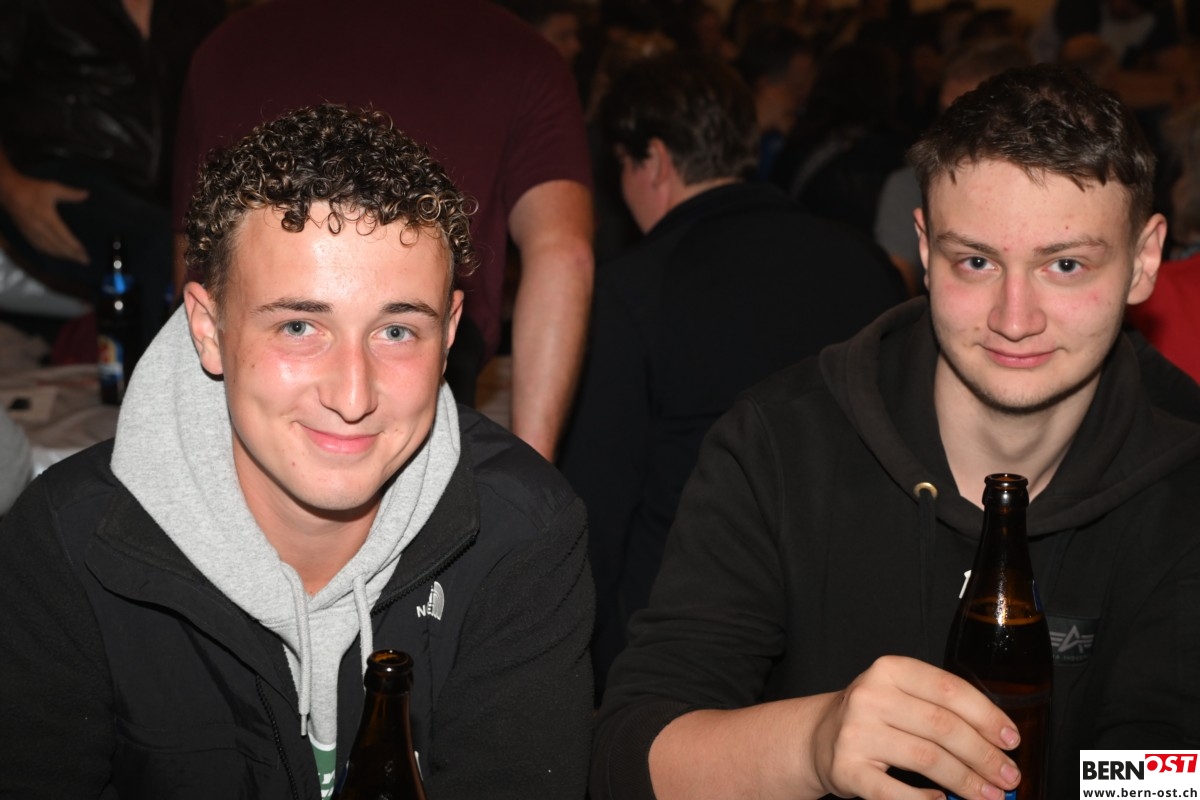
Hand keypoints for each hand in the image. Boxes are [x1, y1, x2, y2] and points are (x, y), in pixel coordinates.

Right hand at [0, 171, 88, 262]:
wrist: (8, 190)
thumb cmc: (31, 188)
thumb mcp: (52, 188)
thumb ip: (70, 193)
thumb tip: (86, 194)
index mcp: (47, 217)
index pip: (63, 236)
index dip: (74, 246)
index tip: (85, 252)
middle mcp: (39, 228)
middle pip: (58, 246)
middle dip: (72, 255)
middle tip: (85, 260)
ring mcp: (31, 232)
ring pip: (48, 249)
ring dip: (62, 255)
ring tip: (75, 259)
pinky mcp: (25, 233)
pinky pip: (39, 247)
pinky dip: (50, 253)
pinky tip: (57, 254)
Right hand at [809, 655, 1020, 799]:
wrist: (819, 737)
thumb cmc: (873, 717)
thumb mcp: (900, 695)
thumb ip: (941, 708)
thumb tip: (997, 743)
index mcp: (889, 670)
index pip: (948, 689)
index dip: (986, 716)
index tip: (1010, 739)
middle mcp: (870, 696)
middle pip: (942, 727)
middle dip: (984, 756)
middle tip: (1008, 776)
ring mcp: (856, 733)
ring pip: (927, 758)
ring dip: (966, 781)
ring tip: (989, 795)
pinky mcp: (847, 769)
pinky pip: (896, 791)